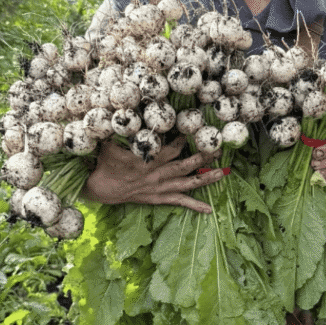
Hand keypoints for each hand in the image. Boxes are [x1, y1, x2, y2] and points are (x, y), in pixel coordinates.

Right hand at [84, 136, 224, 213]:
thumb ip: (123, 131)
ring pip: (188, 183)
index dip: (185, 139)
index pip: (171, 149)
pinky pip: (180, 202)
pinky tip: (209, 209)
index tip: (195, 129)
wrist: (103, 187)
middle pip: (185, 164)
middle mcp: (158, 174)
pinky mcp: (160, 198)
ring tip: (222, 172)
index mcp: (148, 160)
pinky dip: (195, 205)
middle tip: (218, 148)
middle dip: (203, 156)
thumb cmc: (107, 162)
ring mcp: (161, 188)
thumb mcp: (111, 142)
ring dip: (206, 178)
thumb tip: (125, 114)